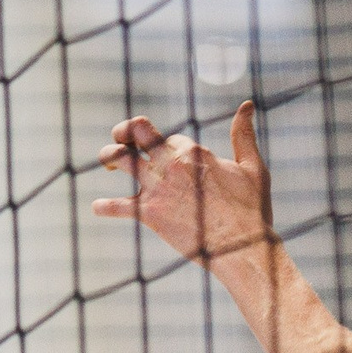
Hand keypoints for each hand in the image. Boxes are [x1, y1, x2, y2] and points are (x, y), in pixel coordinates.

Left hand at [94, 102, 277, 267]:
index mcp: (193, 151)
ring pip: (120, 158)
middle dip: (122, 131)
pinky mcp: (150, 214)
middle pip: (134, 131)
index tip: (167, 155)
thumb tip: (247, 104)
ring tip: (109, 163)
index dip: (165, 145)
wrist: (243, 248)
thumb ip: (244, 134)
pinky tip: (99, 207)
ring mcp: (158, 188)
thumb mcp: (252, 166)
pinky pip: (117, 205)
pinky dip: (104, 206)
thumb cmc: (252, 209)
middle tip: (120, 140)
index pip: (166, 137)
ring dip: (108, 156)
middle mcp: (171, 163)